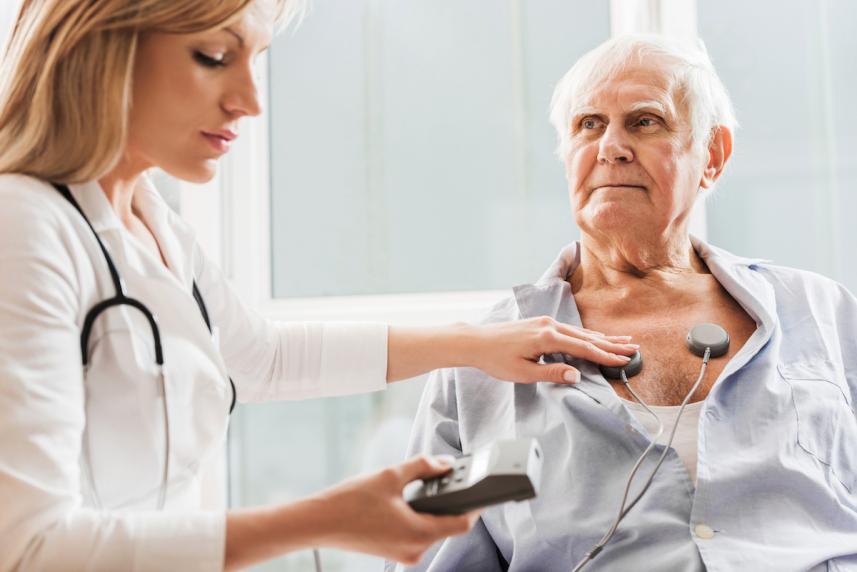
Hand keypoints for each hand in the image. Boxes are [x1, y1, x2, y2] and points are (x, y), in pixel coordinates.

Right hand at [314, 455, 478, 564]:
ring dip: (430, 509)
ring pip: (430, 530)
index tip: (482, 491)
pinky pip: (415, 534)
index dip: (475, 507)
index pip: (462, 524)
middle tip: (446, 478)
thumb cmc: (350, 501)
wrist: (318, 522)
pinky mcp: (393, 552)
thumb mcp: (390, 475)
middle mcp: (415, 550)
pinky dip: (417, 517)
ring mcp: (403, 554)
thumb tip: (444, 463)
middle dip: (449, 502)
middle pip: (446, 526)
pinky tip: (404, 501)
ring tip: (419, 486)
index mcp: (419, 533)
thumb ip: (422, 466)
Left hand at [468, 316, 637, 383]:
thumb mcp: (523, 372)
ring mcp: (545, 322)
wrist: (476, 341)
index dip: (606, 356)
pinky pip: (570, 329)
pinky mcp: (540, 322)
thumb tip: (576, 375)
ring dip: (602, 337)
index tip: (625, 360)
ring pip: (580, 332)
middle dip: (611, 344)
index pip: (584, 349)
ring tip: (621, 341)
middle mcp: (550, 326)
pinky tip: (593, 337)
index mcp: (547, 338)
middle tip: (634, 348)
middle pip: (587, 337)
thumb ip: (552, 373)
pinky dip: (586, 335)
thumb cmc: (496, 359)